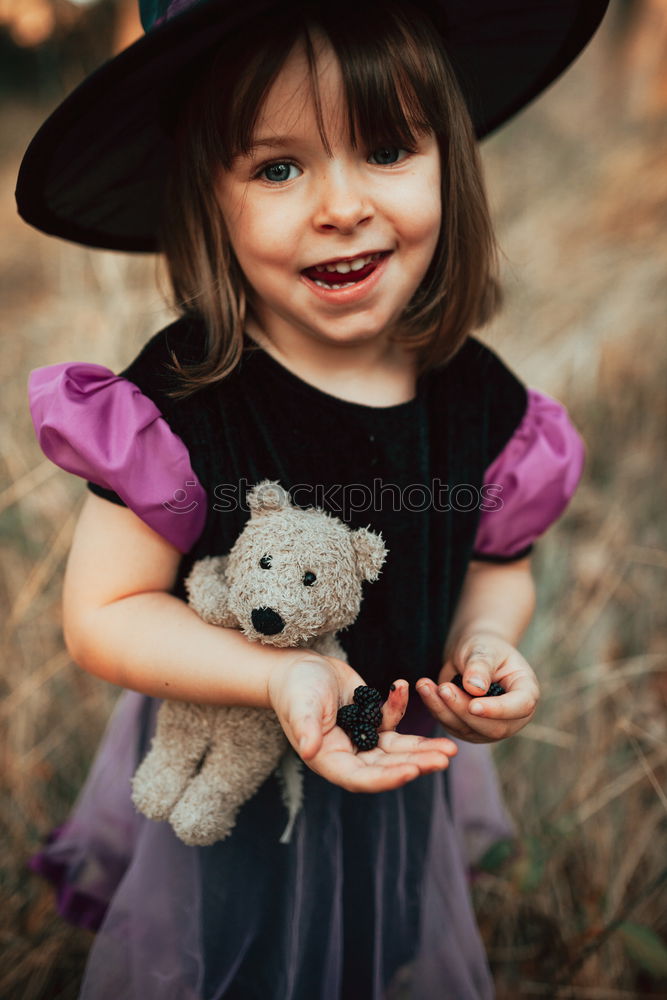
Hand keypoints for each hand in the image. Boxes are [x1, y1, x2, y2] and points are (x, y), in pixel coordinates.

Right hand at [267, 652, 457, 791]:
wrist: (297, 665)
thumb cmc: (294, 686)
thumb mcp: (300, 704)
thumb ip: (305, 727)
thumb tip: (308, 750)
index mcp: (330, 760)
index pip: (362, 777)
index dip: (387, 777)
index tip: (412, 770)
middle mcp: (349, 755)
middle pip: (387, 766)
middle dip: (417, 763)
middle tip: (446, 758)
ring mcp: (362, 738)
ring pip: (397, 749)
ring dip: (422, 747)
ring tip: (450, 746)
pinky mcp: (370, 720)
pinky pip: (392, 720)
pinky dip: (400, 706)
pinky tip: (404, 686)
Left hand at [415, 630, 538, 743]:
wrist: (471, 653)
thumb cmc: (484, 647)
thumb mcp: (483, 649)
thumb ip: (480, 667)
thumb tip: (474, 688)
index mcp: (526, 692)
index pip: (520, 707)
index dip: (497, 710)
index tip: (474, 705)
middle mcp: (512, 716)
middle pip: (492, 726)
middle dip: (463, 710)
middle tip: (443, 689)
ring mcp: (491, 726)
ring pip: (468, 730)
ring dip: (444, 709)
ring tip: (425, 685)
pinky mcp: (469, 729)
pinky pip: (451, 725)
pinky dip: (435, 708)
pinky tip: (424, 689)